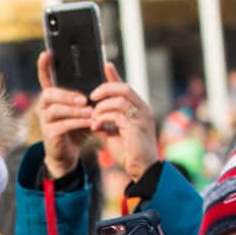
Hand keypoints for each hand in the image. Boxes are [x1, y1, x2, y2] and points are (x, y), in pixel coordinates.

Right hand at [36, 50, 93, 180]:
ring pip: (55, 110)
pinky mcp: (49, 134)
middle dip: (67, 95)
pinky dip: (77, 123)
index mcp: (52, 97)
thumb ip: (89, 96)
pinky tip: (89, 123)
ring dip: (74, 110)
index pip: (45, 78)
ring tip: (89, 111)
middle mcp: (44, 106)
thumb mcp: (84, 110)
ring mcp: (44, 120)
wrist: (68, 154)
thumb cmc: (77, 128)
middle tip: (83, 99)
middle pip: (49, 93)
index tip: (46, 53)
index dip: (44, 66)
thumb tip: (104, 75)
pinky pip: (62, 125)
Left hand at [89, 63, 158, 182]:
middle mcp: (143, 109)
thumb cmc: (129, 153)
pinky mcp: (136, 126)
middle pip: (123, 87)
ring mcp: (141, 116)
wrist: (141, 170)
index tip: (105, 64)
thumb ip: (104, 122)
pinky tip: (96, 126)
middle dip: (105, 89)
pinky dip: (103, 118)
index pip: (125, 87)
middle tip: (92, 97)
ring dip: (102, 107)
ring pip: (119, 99)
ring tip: (94, 117)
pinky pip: (116, 114)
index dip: (115, 75)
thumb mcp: (112, 134)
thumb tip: (92, 115)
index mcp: (138, 109)